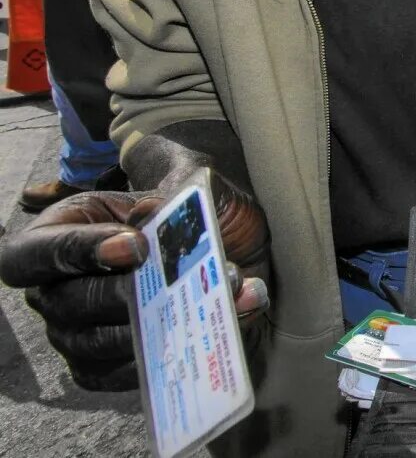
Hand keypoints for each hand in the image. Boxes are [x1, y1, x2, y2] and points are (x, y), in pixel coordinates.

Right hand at [0, 177, 271, 391]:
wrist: (233, 250)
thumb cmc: (193, 213)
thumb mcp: (189, 187)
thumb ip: (171, 193)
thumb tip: (150, 214)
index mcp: (62, 230)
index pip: (36, 252)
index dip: (77, 252)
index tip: (136, 246)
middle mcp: (56, 288)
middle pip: (68, 303)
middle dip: (127, 294)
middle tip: (179, 282)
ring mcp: (75, 333)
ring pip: (96, 344)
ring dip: (159, 326)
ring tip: (217, 299)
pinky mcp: (106, 367)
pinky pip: (123, 373)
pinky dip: (169, 354)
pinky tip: (212, 331)